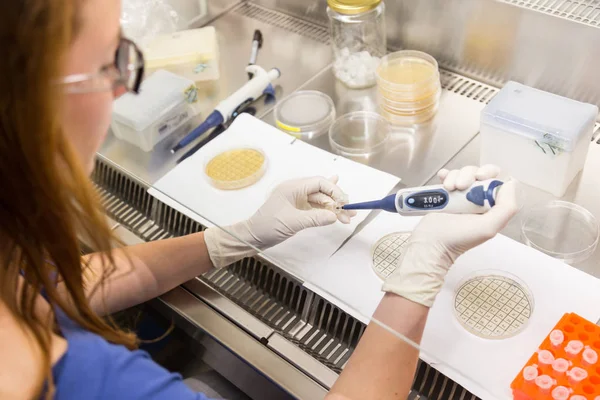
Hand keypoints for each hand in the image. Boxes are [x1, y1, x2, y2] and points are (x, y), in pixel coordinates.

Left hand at [204, 176, 355, 267]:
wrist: (252, 237)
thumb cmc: (268, 226)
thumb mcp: (292, 222)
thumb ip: (314, 218)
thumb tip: (334, 216)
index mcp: (293, 187)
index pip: (319, 182)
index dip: (334, 190)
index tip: (344, 202)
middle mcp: (297, 191)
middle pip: (322, 191)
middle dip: (337, 201)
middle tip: (350, 212)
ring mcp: (298, 201)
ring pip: (321, 201)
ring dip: (334, 209)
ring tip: (348, 218)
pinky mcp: (298, 210)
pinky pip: (316, 209)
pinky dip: (326, 213)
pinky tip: (337, 212)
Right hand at [382, 165, 518, 306]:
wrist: (431, 243)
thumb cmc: (458, 239)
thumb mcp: (489, 227)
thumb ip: (506, 207)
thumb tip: (510, 183)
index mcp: (490, 206)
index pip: (495, 180)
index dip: (488, 174)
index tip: (479, 178)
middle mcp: (476, 200)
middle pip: (477, 173)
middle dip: (469, 174)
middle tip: (460, 185)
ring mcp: (460, 197)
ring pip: (462, 174)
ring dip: (455, 176)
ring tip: (448, 188)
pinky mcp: (444, 196)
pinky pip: (447, 178)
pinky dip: (445, 175)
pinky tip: (442, 178)